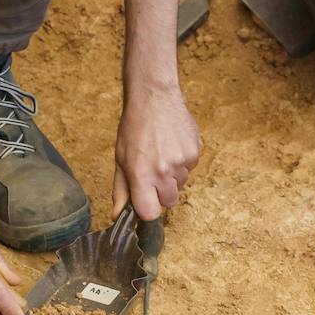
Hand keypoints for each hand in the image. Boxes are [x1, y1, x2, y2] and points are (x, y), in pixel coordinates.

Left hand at [113, 81, 200, 220]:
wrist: (154, 98)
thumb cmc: (134, 128)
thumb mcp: (121, 159)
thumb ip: (121, 190)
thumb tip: (118, 216)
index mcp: (141, 175)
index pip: (150, 213)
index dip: (147, 208)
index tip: (144, 198)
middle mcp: (163, 171)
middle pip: (169, 202)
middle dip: (161, 192)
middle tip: (152, 171)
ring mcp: (182, 162)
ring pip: (181, 185)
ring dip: (172, 176)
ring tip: (162, 153)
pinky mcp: (195, 153)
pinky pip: (190, 169)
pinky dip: (183, 163)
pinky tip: (173, 146)